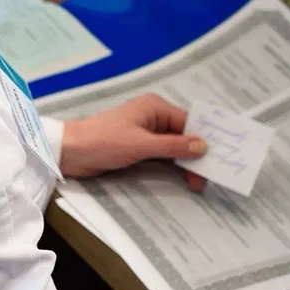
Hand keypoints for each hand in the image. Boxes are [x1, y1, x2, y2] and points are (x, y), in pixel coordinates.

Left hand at [61, 94, 206, 190]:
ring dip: (185, 162)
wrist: (71, 152)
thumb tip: (203, 146)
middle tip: (209, 177)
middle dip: (195, 154)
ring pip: (174, 146)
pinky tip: (183, 177)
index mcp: (155, 107)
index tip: (218, 158)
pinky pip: (162, 154)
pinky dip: (173, 165)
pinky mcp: (138, 146)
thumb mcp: (141, 145)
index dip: (203, 139)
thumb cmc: (104, 142)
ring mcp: (146, 132)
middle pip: (183, 135)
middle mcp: (153, 116)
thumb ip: (173, 147)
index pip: (188, 122)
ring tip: (199, 181)